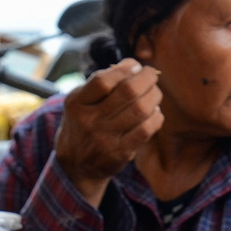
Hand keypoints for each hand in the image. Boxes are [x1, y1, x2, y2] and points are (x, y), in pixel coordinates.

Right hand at [54, 58, 161, 206]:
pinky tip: (154, 112)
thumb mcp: (80, 101)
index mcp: (77, 103)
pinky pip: (147, 129)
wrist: (75, 165)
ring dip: (154, 96)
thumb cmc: (83, 123)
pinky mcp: (120, 152)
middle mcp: (90, 120)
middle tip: (151, 75)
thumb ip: (102, 83)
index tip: (135, 66)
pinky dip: (156, 117)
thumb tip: (133, 65)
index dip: (125, 69)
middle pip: (128, 92)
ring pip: (141, 109)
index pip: (103, 80)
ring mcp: (105, 138)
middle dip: (147, 79)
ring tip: (154, 93)